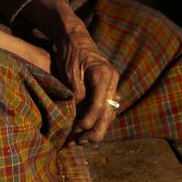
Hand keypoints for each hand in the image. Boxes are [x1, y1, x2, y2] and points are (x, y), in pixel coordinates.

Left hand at [50, 19, 120, 143]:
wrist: (73, 38)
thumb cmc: (70, 53)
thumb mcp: (70, 74)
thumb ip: (76, 95)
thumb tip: (77, 118)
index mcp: (104, 75)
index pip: (99, 105)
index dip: (87, 121)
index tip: (76, 132)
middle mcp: (112, 82)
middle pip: (108, 114)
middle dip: (94, 132)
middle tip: (78, 143)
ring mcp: (111, 86)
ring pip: (107, 115)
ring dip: (93, 130)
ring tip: (77, 142)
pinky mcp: (105, 89)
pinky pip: (103, 110)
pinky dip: (93, 121)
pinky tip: (82, 132)